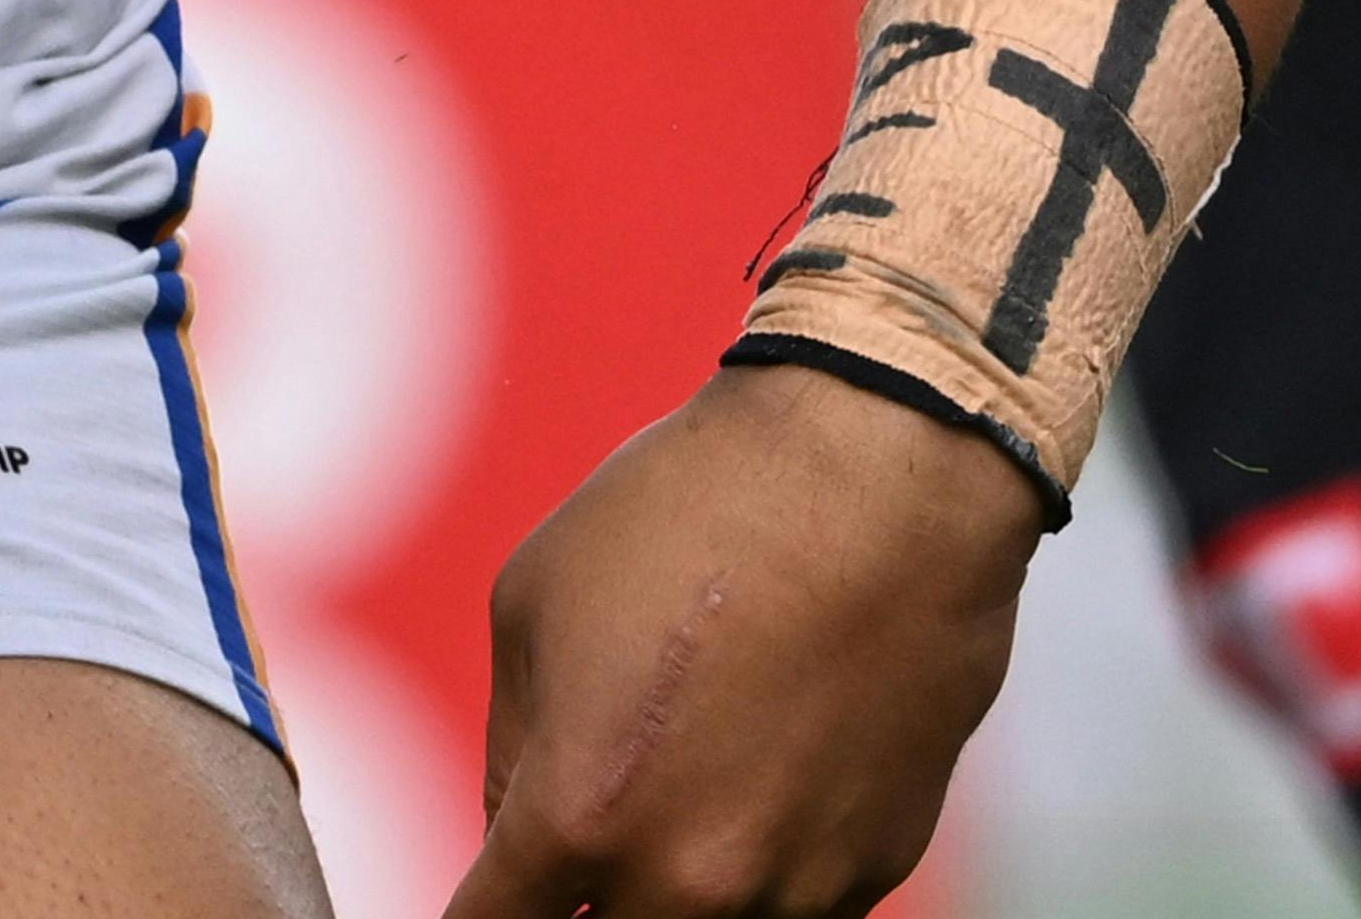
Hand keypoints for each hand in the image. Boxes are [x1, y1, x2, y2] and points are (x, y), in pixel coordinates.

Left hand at [443, 363, 1038, 918]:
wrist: (878, 483)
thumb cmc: (690, 518)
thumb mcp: (533, 604)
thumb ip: (514, 746)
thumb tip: (515, 831)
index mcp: (580, 816)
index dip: (482, 912)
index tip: (491, 892)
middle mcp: (688, 883)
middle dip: (582, 894)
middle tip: (594, 816)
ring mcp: (791, 890)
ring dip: (679, 884)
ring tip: (691, 769)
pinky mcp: (873, 873)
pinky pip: (788, 906)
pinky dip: (762, 867)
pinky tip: (768, 764)